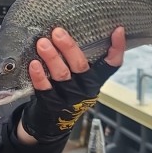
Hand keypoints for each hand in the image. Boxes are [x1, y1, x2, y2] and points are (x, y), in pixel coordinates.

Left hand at [18, 27, 124, 142]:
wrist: (52, 122)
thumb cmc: (66, 91)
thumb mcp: (79, 78)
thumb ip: (79, 59)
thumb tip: (73, 29)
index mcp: (95, 80)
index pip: (112, 65)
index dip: (117, 48)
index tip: (117, 30)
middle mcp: (85, 89)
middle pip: (81, 67)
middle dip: (69, 48)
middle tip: (57, 32)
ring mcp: (68, 98)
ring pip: (62, 75)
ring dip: (52, 58)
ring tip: (43, 43)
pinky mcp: (51, 104)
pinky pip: (44, 88)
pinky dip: (39, 75)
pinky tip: (34, 63)